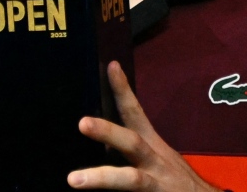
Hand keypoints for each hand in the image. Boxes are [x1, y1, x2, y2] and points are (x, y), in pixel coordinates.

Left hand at [68, 61, 219, 191]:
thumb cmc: (172, 179)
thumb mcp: (156, 157)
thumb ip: (132, 147)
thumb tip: (100, 136)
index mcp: (152, 144)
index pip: (135, 112)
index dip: (123, 90)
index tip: (111, 66)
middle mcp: (155, 161)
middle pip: (131, 142)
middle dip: (107, 131)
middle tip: (82, 123)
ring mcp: (156, 184)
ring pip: (131, 180)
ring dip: (102, 178)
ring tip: (74, 179)